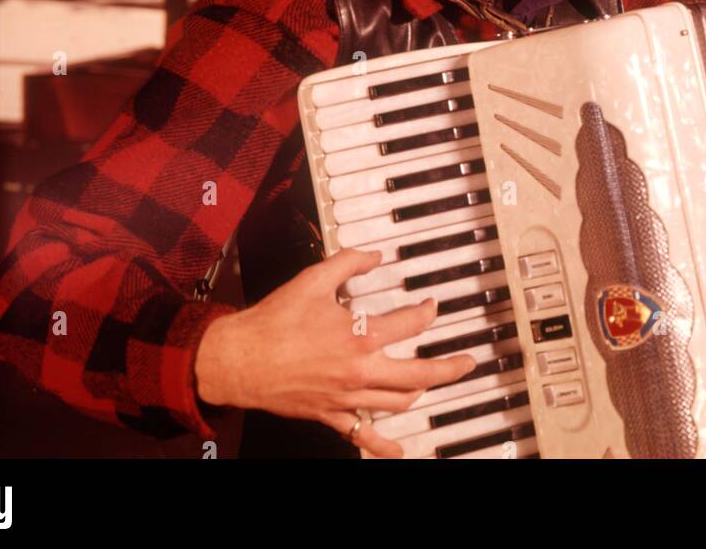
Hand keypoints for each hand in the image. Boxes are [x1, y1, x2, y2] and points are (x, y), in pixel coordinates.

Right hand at [195, 247, 476, 456]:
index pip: (411, 323)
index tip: (433, 305)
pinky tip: (400, 451)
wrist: (239, 359)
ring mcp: (347, 397)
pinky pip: (364, 435)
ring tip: (434, 384)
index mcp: (360, 336)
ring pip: (398, 402)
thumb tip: (374, 255)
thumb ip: (348, 263)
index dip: (428, 311)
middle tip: (466, 362)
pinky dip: (385, 445)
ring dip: (422, 392)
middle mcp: (360, 371)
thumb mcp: (313, 280)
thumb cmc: (274, 322)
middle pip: (420, 374)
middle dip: (449, 367)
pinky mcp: (331, 415)